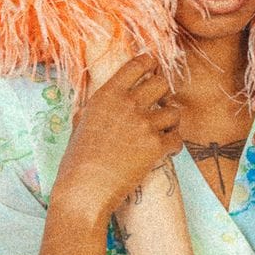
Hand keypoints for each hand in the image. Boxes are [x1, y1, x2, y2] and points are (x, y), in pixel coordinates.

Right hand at [52, 54, 180, 230]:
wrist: (84, 190)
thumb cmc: (77, 161)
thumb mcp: (81, 123)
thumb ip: (96, 107)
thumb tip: (100, 98)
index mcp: (107, 95)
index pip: (138, 64)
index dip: (150, 64)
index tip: (153, 69)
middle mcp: (127, 105)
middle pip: (162, 83)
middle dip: (164, 94)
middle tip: (160, 105)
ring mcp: (143, 125)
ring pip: (175, 112)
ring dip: (171, 122)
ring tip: (162, 132)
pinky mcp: (156, 147)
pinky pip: (177, 139)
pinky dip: (174, 145)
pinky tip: (165, 151)